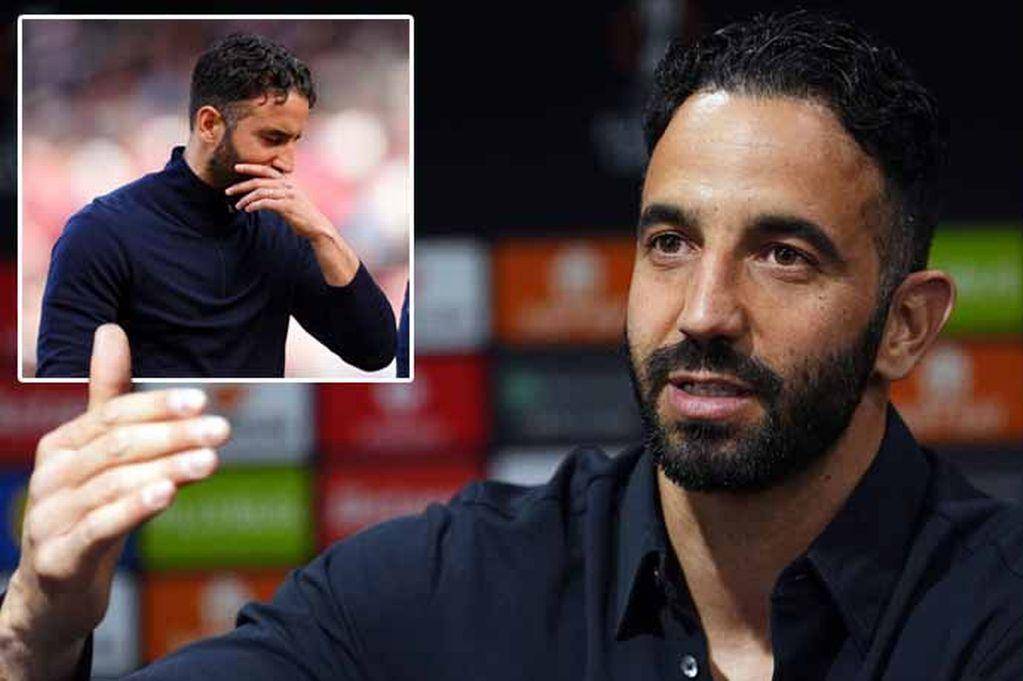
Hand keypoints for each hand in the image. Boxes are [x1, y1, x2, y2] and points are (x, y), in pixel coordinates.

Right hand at [0, 325, 230, 680]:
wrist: (54, 592)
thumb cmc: (88, 512)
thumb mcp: (104, 457)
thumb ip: (112, 399)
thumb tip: (111, 330)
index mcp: (62, 445)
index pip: (112, 415)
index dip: (157, 406)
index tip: (201, 400)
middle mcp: (51, 477)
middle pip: (117, 446)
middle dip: (173, 435)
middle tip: (220, 429)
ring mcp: (49, 518)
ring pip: (113, 484)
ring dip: (167, 469)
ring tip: (210, 460)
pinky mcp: (58, 558)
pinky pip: (99, 527)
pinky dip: (134, 508)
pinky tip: (168, 494)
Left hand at [225, 164, 331, 240]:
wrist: (317, 227)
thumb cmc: (302, 215)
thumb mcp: (290, 199)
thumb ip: (277, 193)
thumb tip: (260, 194)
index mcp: (287, 182)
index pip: (266, 170)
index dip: (250, 167)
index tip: (236, 167)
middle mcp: (287, 186)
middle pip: (259, 181)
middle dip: (241, 185)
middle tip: (227, 191)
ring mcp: (288, 195)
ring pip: (260, 192)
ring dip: (245, 199)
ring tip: (237, 206)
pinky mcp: (287, 207)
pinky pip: (266, 203)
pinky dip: (254, 205)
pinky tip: (248, 210)